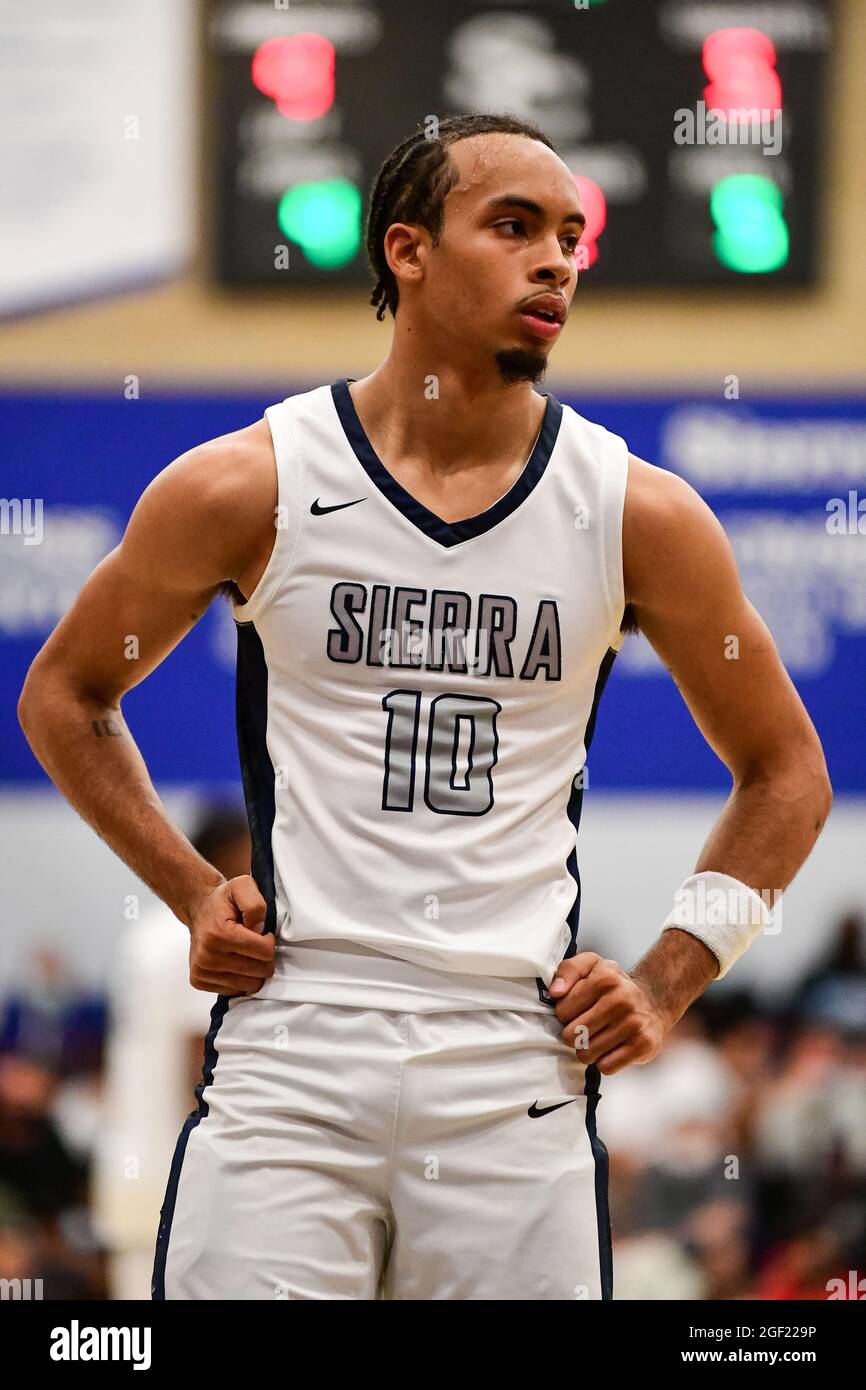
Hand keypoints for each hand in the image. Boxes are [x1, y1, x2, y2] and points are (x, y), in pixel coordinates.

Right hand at [188, 876, 275, 995]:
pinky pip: (235, 991)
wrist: (199, 908)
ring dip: (253, 970)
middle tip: (254, 944)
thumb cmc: (224, 900)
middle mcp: (208, 956)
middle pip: (260, 971)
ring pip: (250, 985)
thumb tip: (259, 930)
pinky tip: (233, 962)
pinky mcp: (199, 981)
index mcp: (220, 933)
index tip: (261, 933)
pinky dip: (239, 979)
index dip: (269, 941)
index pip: (265, 952)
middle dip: (264, 957)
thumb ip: (256, 904)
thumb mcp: (243, 886)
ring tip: (244, 953)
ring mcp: (202, 971)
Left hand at [547, 951, 667, 1074]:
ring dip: (588, 1050)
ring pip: (586, 1054)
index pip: (562, 1011)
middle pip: (571, 1036)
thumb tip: (555, 992)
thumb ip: (568, 971)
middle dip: (574, 1035)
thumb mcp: (591, 966)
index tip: (577, 1010)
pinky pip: (606, 1067)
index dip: (565, 1014)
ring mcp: (634, 1024)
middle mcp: (621, 1000)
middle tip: (586, 1026)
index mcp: (605, 978)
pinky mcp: (643, 1045)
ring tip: (599, 1037)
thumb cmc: (614, 986)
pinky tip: (612, 1048)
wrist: (653, 1003)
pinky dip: (605, 1062)